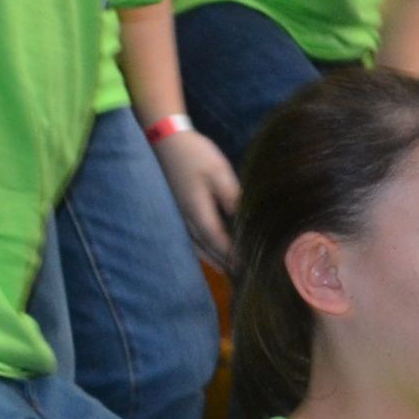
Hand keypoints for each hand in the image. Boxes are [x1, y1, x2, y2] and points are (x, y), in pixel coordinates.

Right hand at [150, 124, 240, 265]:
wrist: (165, 140)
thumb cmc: (195, 155)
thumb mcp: (219, 173)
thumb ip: (232, 198)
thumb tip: (246, 222)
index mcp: (198, 213)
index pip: (219, 243)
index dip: (235, 257)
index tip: (252, 269)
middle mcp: (186, 221)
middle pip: (208, 251)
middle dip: (227, 264)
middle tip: (246, 278)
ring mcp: (180, 218)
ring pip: (199, 248)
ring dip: (215, 260)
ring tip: (233, 272)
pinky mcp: (179, 212)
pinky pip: (193, 239)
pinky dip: (206, 250)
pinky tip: (214, 253)